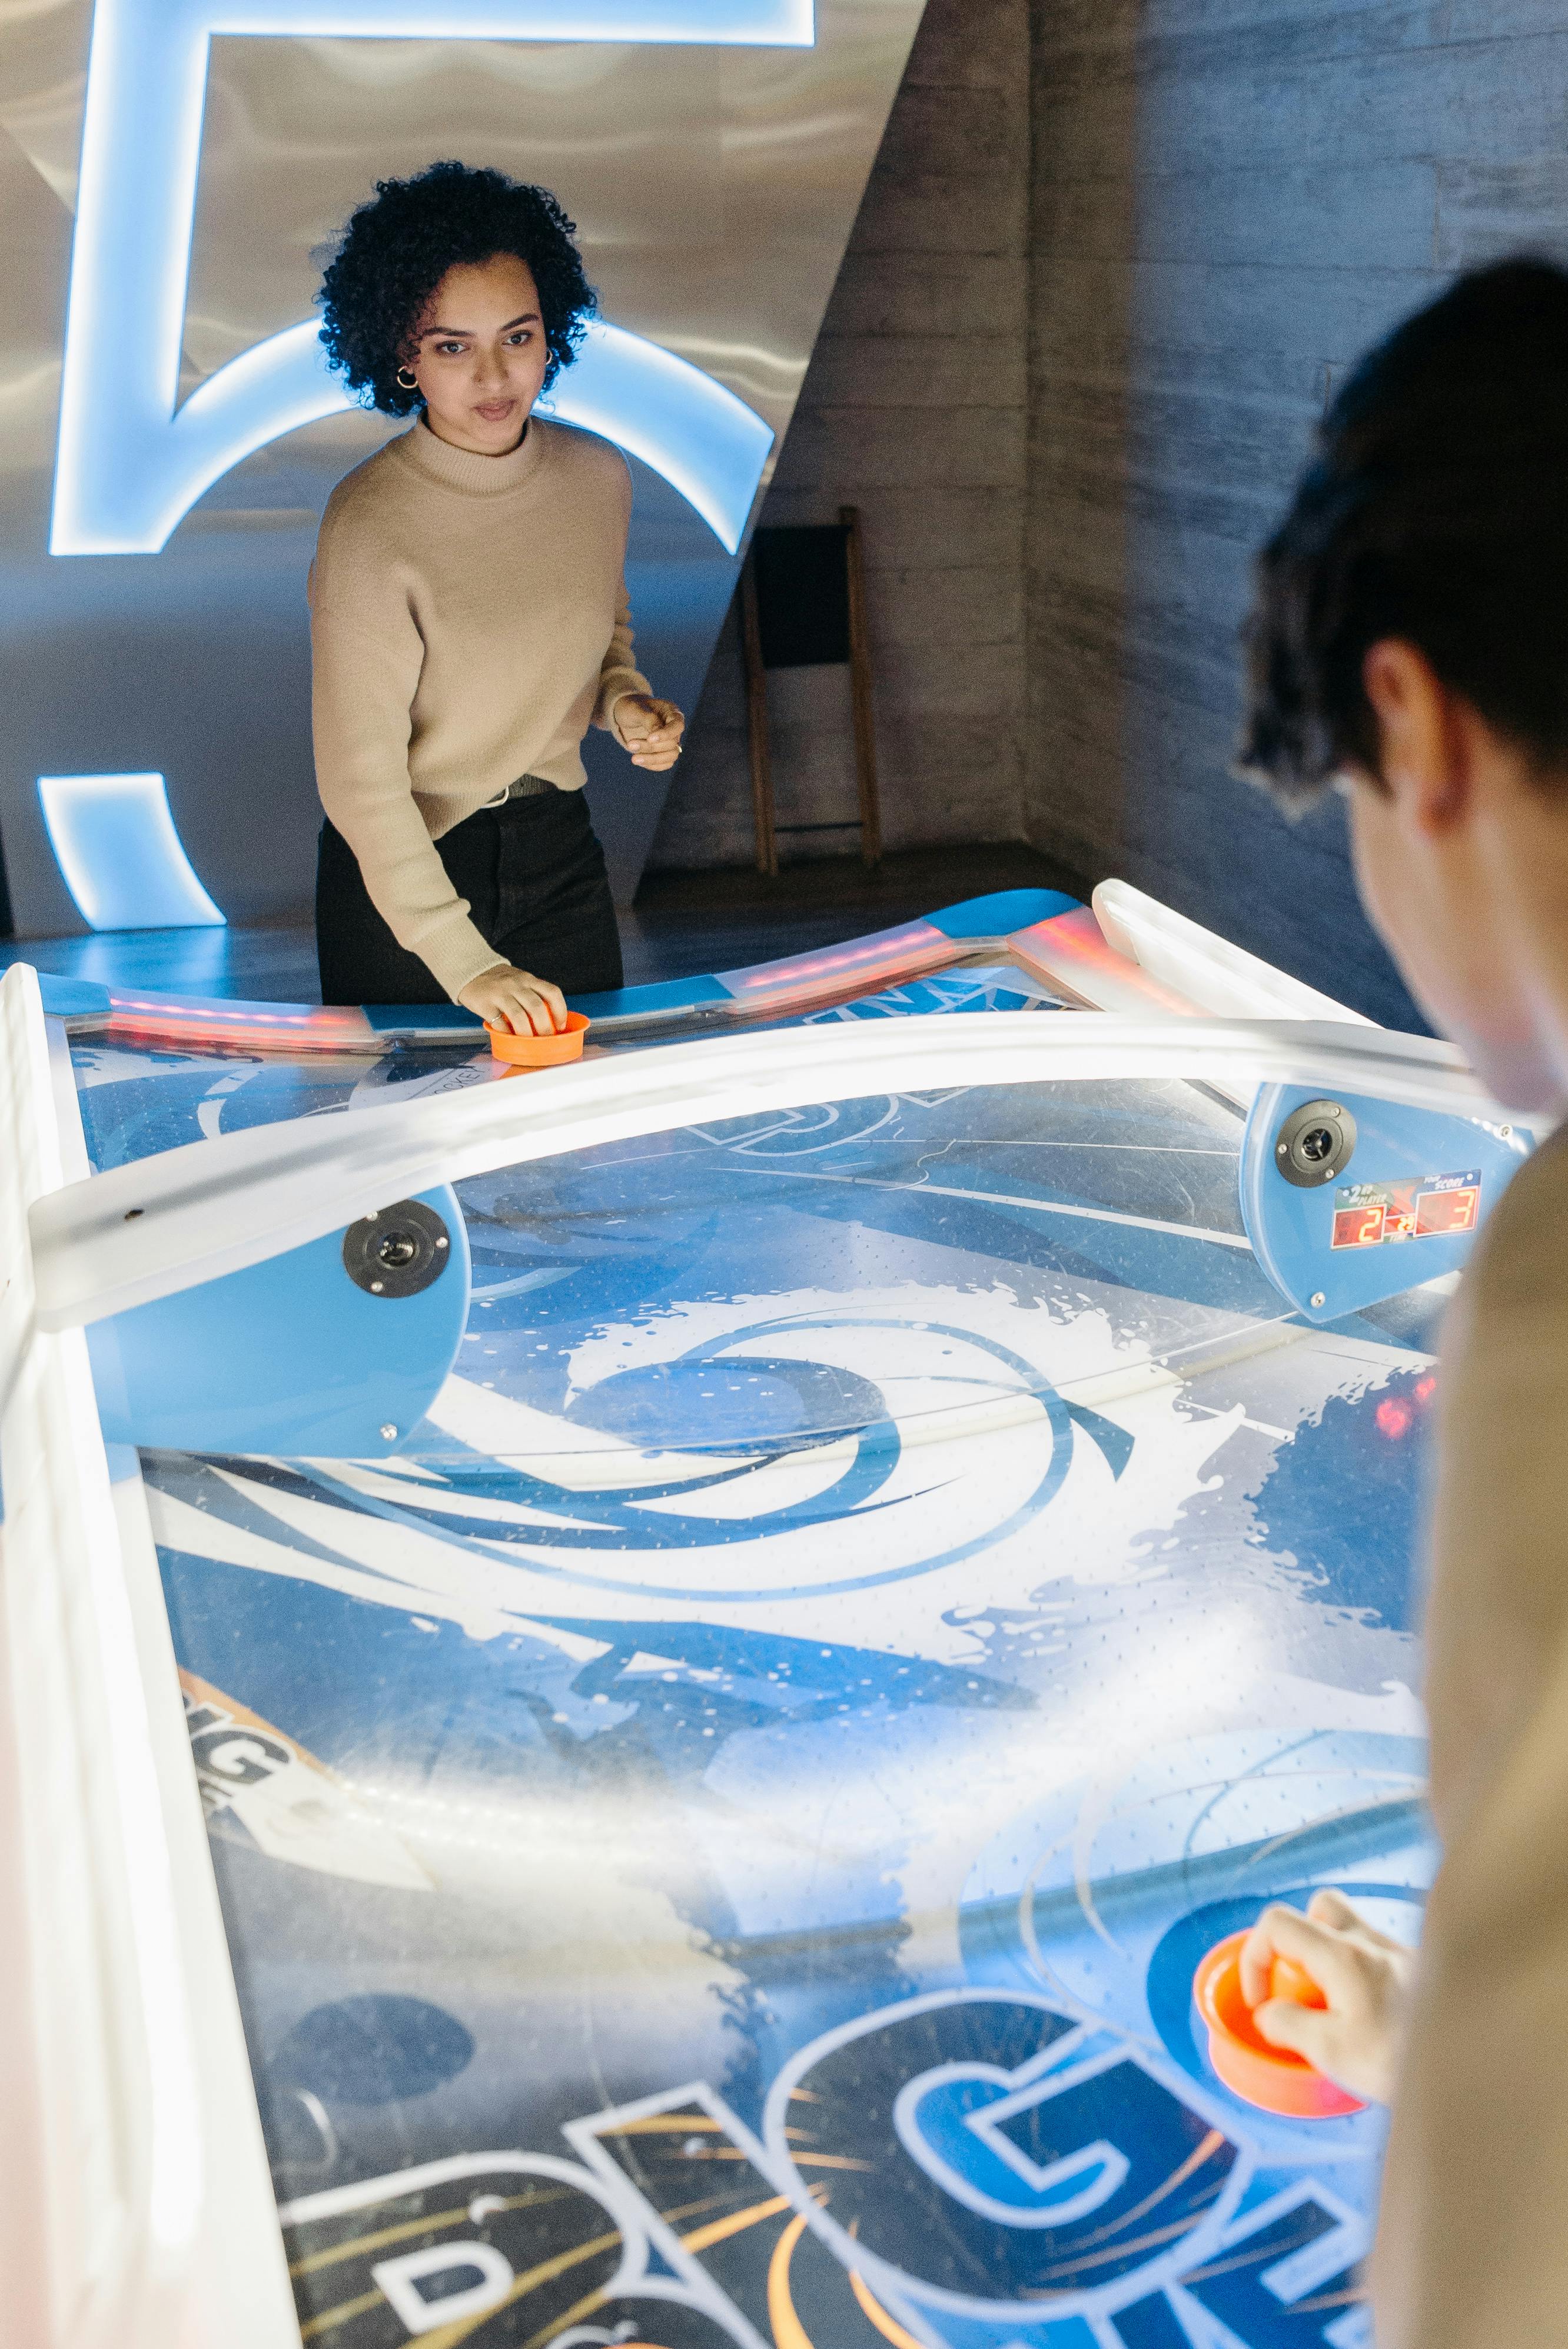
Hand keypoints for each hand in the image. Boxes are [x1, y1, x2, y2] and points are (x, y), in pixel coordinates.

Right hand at [457, 963, 566, 1036]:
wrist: (471, 971)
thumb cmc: (500, 981)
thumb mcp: (520, 980)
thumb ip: (533, 994)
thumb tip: (550, 1021)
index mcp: (528, 979)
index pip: (552, 992)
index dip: (560, 1010)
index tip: (560, 1025)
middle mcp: (516, 985)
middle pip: (537, 1007)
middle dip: (544, 1027)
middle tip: (546, 1039)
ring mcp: (500, 994)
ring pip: (519, 1016)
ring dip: (527, 1033)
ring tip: (530, 1042)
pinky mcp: (485, 1004)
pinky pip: (499, 1023)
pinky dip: (507, 1033)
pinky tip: (510, 1038)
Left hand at [615, 693, 684, 770]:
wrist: (624, 717)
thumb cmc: (631, 709)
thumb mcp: (636, 710)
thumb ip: (649, 720)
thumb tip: (658, 734)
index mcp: (672, 713)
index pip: (678, 726)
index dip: (666, 734)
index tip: (649, 738)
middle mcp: (674, 729)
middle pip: (672, 744)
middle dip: (651, 747)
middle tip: (630, 744)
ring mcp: (670, 742)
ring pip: (671, 757)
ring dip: (652, 759)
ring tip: (634, 758)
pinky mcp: (663, 754)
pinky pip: (664, 764)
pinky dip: (652, 765)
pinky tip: (638, 760)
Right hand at [1240, 1888, 1415, 2104]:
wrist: (1470, 2073)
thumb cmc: (1400, 2061)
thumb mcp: (1331, 2051)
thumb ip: (1289, 2024)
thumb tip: (1269, 2014)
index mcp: (1342, 1954)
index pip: (1277, 1923)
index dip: (1254, 1957)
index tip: (1261, 2001)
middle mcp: (1371, 1942)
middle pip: (1319, 1908)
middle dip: (1296, 1942)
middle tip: (1301, 1987)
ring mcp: (1398, 1952)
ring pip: (1352, 1926)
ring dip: (1329, 1952)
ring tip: (1331, 1999)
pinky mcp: (1420, 1970)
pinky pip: (1378, 1952)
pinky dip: (1360, 1971)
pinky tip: (1368, 2012)